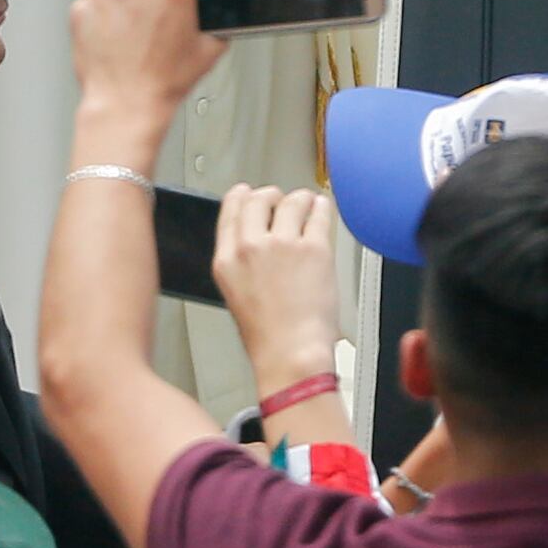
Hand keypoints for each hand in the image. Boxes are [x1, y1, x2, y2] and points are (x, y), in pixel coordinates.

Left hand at [68, 0, 226, 142]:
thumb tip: (221, 4)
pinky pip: (98, 4)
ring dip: (128, 5)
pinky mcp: (82, 8)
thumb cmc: (165, 81)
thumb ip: (216, 17)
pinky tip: (115, 42)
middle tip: (157, 17)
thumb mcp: (209, 49)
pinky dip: (105, 18)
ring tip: (134, 38)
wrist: (124, 106)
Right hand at [212, 183, 343, 420]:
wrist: (291, 354)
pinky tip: (321, 209)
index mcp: (226, 260)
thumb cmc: (268, 337)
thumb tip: (258, 241)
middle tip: (282, 201)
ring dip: (300, 200)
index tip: (249, 193)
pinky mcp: (314, 248)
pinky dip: (321, 207)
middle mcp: (251, 246)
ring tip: (307, 204)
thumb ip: (242, 263)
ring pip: (292, 201)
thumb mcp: (237, 295)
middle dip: (272, 196)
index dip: (242, 196)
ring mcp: (283, 244)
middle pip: (259, 199)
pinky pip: (318, 213)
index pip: (230, 210)